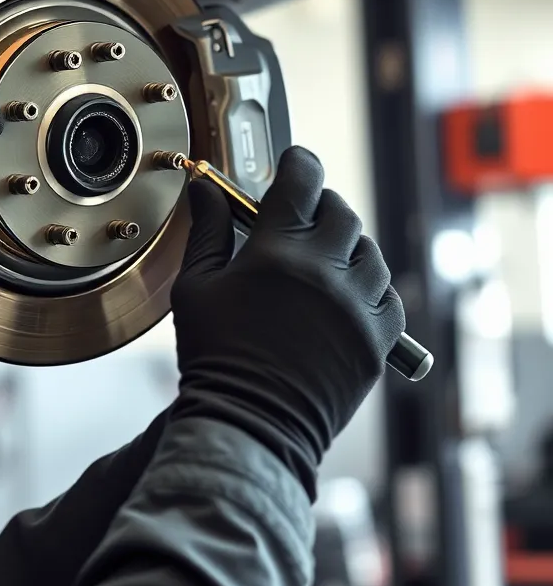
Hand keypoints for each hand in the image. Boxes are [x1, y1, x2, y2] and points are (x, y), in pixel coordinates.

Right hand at [170, 146, 404, 497]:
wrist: (250, 424)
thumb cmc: (215, 357)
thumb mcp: (195, 288)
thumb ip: (207, 232)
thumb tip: (206, 190)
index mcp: (277, 253)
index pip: (301, 182)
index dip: (298, 163)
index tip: (295, 161)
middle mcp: (326, 273)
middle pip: (341, 212)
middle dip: (322, 205)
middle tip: (302, 216)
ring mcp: (358, 307)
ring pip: (371, 253)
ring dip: (349, 247)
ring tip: (324, 261)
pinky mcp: (378, 341)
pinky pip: (390, 297)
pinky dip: (372, 288)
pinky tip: (346, 297)